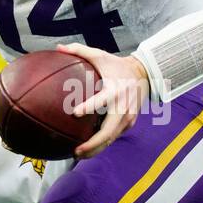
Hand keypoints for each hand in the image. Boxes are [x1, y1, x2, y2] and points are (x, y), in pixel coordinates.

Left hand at [57, 42, 148, 157]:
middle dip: (93, 144)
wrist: (144, 74)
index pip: (102, 100)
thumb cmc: (117, 65)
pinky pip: (114, 136)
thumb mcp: (100, 55)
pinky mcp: (129, 124)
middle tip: (76, 150)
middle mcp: (123, 107)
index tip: (74, 112)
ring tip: (78, 154)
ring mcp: (128, 118)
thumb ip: (79, 51)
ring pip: (111, 139)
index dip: (90, 106)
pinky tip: (88, 149)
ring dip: (96, 149)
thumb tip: (59, 48)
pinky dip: (102, 144)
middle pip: (108, 132)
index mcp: (114, 90)